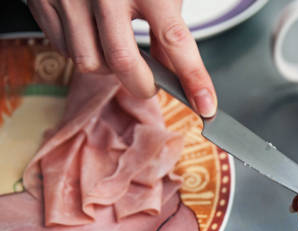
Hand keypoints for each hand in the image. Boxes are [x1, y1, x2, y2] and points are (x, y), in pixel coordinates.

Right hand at [28, 0, 216, 116]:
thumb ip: (167, 32)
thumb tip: (176, 76)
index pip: (175, 40)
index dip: (193, 78)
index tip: (205, 104)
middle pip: (124, 63)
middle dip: (143, 86)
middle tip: (152, 84)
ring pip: (90, 62)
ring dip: (110, 70)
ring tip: (119, 50)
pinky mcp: (43, 1)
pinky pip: (64, 49)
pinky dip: (84, 53)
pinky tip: (93, 37)